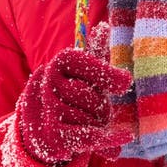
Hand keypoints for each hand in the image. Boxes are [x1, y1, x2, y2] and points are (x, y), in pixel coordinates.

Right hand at [16, 23, 132, 164]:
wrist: (41, 127)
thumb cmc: (71, 93)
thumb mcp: (83, 71)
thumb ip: (95, 52)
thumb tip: (104, 27)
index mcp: (60, 63)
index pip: (83, 62)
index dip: (106, 74)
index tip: (126, 82)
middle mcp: (49, 83)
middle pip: (91, 95)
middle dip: (101, 105)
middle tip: (97, 108)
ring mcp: (49, 110)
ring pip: (92, 117)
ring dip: (99, 122)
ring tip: (87, 120)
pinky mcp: (52, 136)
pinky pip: (89, 136)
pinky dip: (109, 139)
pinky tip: (125, 136)